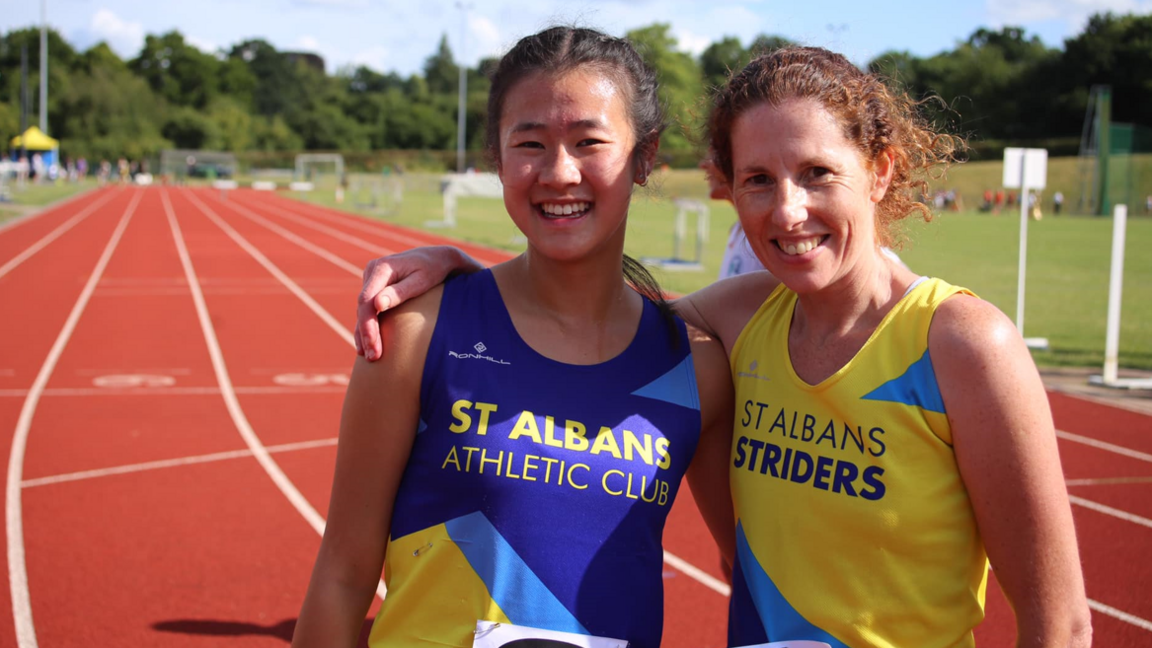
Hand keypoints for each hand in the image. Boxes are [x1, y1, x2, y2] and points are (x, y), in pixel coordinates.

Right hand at [354, 246, 478, 359]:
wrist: (437, 258)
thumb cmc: (432, 270)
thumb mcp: (421, 280)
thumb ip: (399, 292)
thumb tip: (377, 305)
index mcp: (382, 268)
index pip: (366, 300)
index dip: (368, 325)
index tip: (373, 345)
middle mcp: (372, 271)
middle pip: (362, 308)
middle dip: (366, 334)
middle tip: (372, 356)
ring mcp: (371, 279)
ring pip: (362, 310)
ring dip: (364, 333)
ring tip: (369, 356)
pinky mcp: (374, 287)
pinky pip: (367, 309)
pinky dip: (367, 327)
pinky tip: (366, 345)